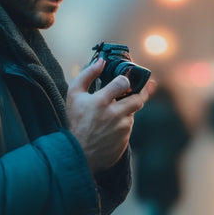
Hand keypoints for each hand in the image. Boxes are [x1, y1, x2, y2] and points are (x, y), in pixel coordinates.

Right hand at [66, 59, 154, 173]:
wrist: (78, 153)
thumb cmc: (75, 122)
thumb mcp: (74, 95)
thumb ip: (87, 75)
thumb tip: (101, 61)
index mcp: (101, 101)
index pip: (123, 82)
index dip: (125, 80)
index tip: (123, 81)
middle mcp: (114, 114)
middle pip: (138, 99)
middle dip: (139, 93)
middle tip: (137, 90)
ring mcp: (121, 128)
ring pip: (133, 113)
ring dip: (126, 110)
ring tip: (111, 113)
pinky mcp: (125, 139)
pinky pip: (128, 126)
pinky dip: (122, 123)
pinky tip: (110, 126)